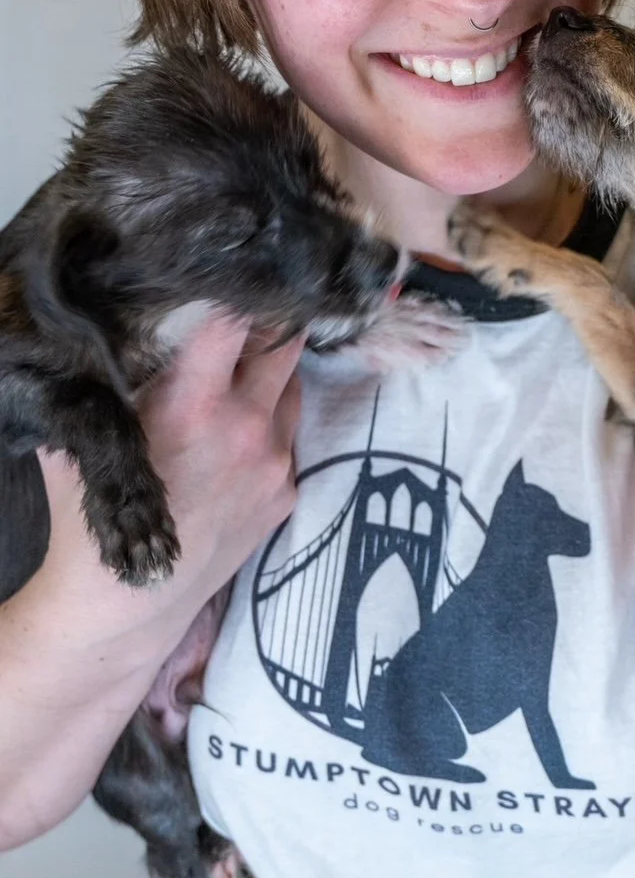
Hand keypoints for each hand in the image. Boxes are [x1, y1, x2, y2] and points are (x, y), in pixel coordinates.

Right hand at [36, 312, 303, 624]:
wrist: (125, 607)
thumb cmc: (92, 521)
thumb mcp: (91, 436)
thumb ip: (112, 382)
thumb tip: (117, 335)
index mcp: (193, 404)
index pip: (236, 319)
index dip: (238, 293)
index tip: (236, 277)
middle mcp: (245, 426)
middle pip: (283, 345)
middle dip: (268, 326)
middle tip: (251, 315)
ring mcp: (274, 462)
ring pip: (293, 388)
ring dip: (274, 375)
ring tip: (245, 373)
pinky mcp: (287, 494)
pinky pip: (291, 438)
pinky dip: (273, 426)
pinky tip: (242, 435)